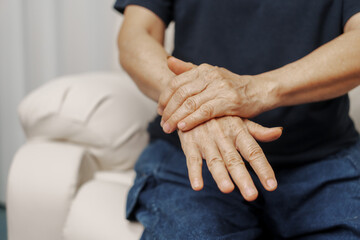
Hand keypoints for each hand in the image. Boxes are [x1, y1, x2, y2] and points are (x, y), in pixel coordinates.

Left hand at [158, 57, 274, 133]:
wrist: (259, 91)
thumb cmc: (231, 86)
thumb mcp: (210, 74)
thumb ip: (188, 69)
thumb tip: (168, 61)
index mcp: (203, 69)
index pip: (176, 82)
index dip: (165, 97)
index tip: (160, 110)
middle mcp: (210, 76)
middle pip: (181, 93)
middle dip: (169, 110)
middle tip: (162, 123)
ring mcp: (220, 88)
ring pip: (191, 103)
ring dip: (177, 118)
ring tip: (168, 128)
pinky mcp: (229, 101)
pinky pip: (205, 112)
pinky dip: (192, 120)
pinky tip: (183, 127)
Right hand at [178, 116, 281, 200]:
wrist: (191, 102)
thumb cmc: (220, 115)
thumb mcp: (239, 119)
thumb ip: (258, 131)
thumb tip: (279, 132)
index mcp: (238, 131)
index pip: (254, 152)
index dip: (263, 168)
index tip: (271, 186)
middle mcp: (223, 136)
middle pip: (234, 160)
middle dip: (243, 178)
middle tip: (251, 195)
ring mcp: (206, 140)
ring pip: (215, 161)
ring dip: (220, 175)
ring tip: (227, 189)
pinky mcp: (189, 144)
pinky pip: (192, 160)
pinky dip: (194, 173)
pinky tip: (197, 186)